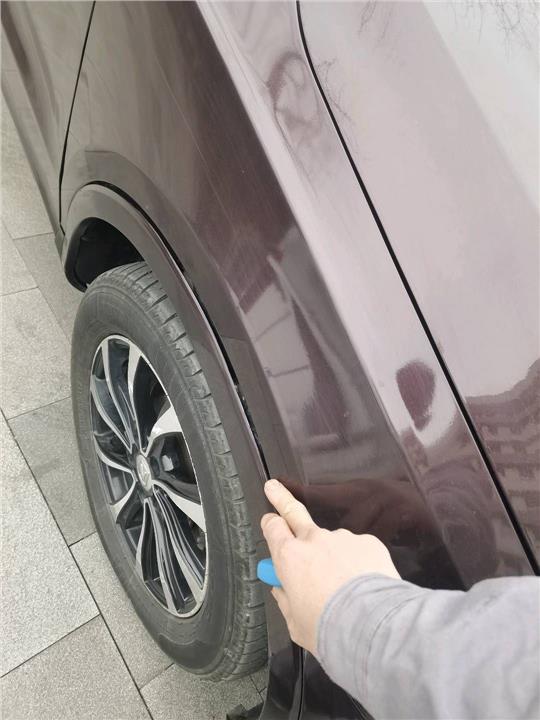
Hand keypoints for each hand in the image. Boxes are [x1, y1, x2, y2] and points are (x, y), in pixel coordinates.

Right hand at [260, 478, 399, 655]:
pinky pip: (359, 552)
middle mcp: (314, 540)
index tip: (270, 520)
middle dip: (281, 498)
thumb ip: (286, 600)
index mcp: (289, 557)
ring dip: (335, 558)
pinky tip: (365, 587)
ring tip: (347, 589)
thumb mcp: (295, 623)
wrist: (372, 625)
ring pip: (333, 543)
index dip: (270, 524)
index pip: (273, 528)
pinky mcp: (368, 542)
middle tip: (274, 487)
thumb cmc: (329, 629)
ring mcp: (342, 538)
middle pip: (293, 511)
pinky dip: (360, 565)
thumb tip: (282, 590)